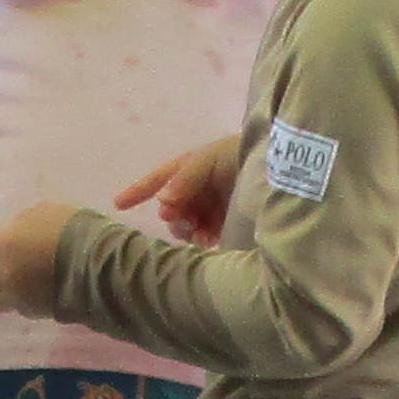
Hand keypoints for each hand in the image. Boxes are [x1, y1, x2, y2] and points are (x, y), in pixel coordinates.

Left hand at [0, 199, 77, 316]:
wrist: (101, 268)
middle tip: (9, 263)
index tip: (2, 241)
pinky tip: (37, 292)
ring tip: (18, 283)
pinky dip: (22, 301)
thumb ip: (23, 224)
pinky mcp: (34, 313)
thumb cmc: (75, 231)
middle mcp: (4, 274)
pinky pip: (18, 309)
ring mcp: (18, 297)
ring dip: (1, 290)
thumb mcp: (46, 212)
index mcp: (4, 244)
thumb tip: (14, 232)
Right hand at [117, 134, 239, 237]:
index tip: (118, 204)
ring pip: (184, 227)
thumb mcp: (210, 160)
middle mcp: (197, 191)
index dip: (138, 191)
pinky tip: (208, 241)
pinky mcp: (226, 227)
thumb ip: (185, 180)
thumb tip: (162, 202)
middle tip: (182, 217)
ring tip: (197, 229)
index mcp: (190, 169)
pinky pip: (203, 239)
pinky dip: (201, 241)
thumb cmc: (242, 156)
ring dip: (185, 230)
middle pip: (170, 209)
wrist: (280, 170)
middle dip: (171, 215)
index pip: (158, 179)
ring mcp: (211, 210)